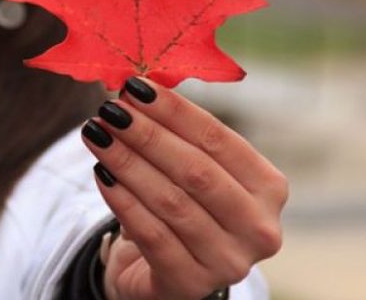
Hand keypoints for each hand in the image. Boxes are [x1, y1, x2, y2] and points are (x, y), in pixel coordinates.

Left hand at [80, 77, 287, 299]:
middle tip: (109, 109)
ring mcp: (228, 262)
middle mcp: (259, 228)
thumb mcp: (189, 170)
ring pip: (171, 202)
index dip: (175, 111)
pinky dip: (123, 201)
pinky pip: (151, 235)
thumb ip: (174, 133)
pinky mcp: (190, 285)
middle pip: (196, 171)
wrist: (167, 274)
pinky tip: (101, 174)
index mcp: (269, 188)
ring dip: (128, 163)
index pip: (219, 140)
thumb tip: (133, 86)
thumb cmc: (183, 207)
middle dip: (147, 135)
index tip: (135, 86)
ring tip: (96, 134)